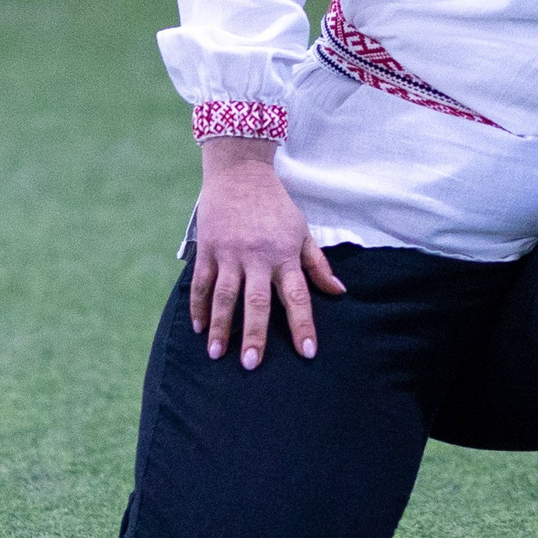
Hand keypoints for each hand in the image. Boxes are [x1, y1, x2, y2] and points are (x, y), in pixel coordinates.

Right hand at [188, 137, 346, 370]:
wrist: (240, 172)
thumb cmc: (275, 205)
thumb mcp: (302, 231)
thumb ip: (318, 264)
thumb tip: (339, 291)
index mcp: (284, 255)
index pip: (297, 296)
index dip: (303, 325)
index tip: (307, 352)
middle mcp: (257, 257)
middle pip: (257, 302)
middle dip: (255, 334)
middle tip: (251, 365)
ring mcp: (229, 254)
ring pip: (224, 296)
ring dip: (221, 327)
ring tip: (217, 354)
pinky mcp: (207, 249)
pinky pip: (201, 283)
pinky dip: (198, 307)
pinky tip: (199, 329)